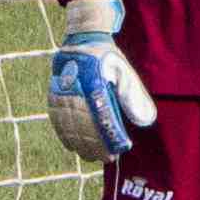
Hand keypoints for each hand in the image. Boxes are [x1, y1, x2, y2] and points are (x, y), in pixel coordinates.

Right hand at [46, 0, 157, 162]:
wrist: (82, 40)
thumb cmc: (108, 58)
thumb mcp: (126, 72)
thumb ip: (134, 96)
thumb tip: (145, 120)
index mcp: (95, 86)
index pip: (102, 120)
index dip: (108, 138)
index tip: (116, 151)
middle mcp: (77, 92)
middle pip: (84, 127)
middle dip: (94, 146)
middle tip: (105, 159)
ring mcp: (63, 93)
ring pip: (69, 126)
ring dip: (79, 144)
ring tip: (89, 157)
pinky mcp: (54, 94)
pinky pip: (57, 119)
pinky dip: (64, 134)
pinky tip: (71, 146)